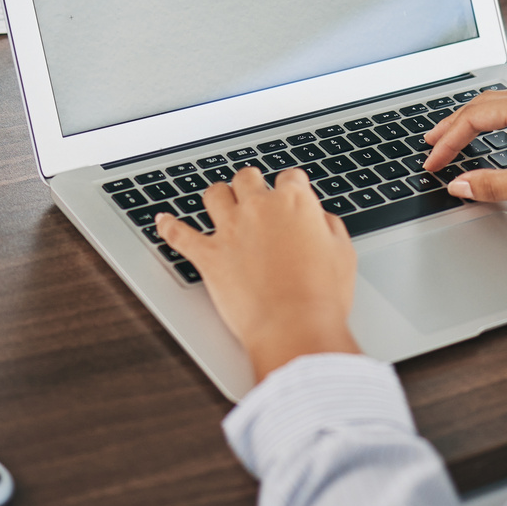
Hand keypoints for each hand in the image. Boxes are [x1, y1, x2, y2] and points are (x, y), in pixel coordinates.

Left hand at [156, 168, 360, 383]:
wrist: (294, 327)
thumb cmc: (322, 296)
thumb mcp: (343, 254)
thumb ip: (329, 227)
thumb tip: (319, 219)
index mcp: (295, 203)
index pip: (290, 178)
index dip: (291, 185)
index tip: (291, 192)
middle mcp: (259, 208)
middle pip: (248, 178)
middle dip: (251, 184)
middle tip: (253, 193)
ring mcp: (230, 229)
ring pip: (215, 194)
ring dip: (218, 196)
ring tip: (219, 201)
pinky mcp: (208, 255)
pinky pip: (179, 234)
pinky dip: (168, 226)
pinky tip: (163, 220)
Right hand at [422, 88, 506, 240]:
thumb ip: (495, 185)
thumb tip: (462, 185)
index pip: (476, 116)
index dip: (449, 139)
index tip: (433, 160)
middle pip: (487, 104)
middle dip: (456, 125)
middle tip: (432, 143)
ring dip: (478, 122)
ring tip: (458, 138)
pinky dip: (502, 123)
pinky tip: (502, 136)